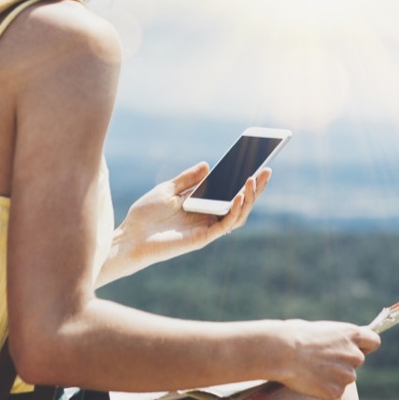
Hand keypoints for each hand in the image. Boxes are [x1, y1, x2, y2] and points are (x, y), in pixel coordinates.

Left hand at [109, 162, 271, 277]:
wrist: (131, 235)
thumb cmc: (146, 214)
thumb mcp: (167, 189)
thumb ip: (188, 179)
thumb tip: (207, 165)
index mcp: (202, 204)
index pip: (229, 190)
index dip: (243, 179)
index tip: (256, 161)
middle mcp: (208, 216)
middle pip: (240, 202)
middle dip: (255, 188)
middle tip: (266, 170)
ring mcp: (208, 227)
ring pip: (238, 214)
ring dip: (249, 198)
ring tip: (254, 180)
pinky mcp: (204, 238)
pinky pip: (226, 224)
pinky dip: (235, 210)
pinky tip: (238, 195)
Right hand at [278, 321, 380, 399]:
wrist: (282, 352)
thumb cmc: (295, 336)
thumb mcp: (321, 330)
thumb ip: (337, 339)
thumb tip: (341, 345)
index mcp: (352, 334)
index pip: (374, 341)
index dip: (365, 345)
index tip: (357, 347)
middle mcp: (354, 355)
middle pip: (357, 361)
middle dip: (343, 362)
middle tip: (322, 360)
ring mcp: (347, 375)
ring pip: (345, 378)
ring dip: (333, 376)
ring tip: (311, 369)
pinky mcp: (335, 392)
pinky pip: (332, 391)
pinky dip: (322, 389)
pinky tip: (307, 380)